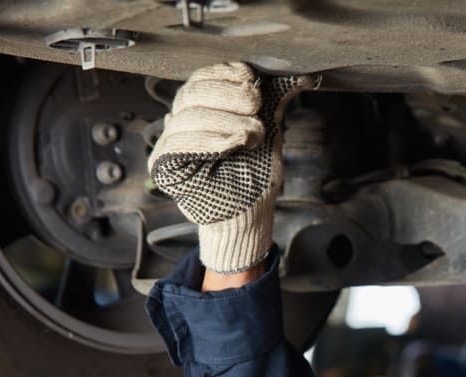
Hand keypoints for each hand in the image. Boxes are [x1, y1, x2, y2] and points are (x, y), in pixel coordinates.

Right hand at [148, 62, 314, 273]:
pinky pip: (179, 144)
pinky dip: (210, 141)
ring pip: (188, 116)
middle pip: (193, 93)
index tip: (251, 78)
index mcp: (204, 109)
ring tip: (252, 135)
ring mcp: (171, 142)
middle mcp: (184, 121)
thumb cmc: (256, 175)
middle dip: (228, 96)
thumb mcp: (269, 131)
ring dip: (225, 121)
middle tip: (255, 106)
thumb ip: (275, 101)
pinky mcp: (164, 165)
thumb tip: (302, 76)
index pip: (204, 78)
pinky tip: (232, 144)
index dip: (225, 74)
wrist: (250, 213)